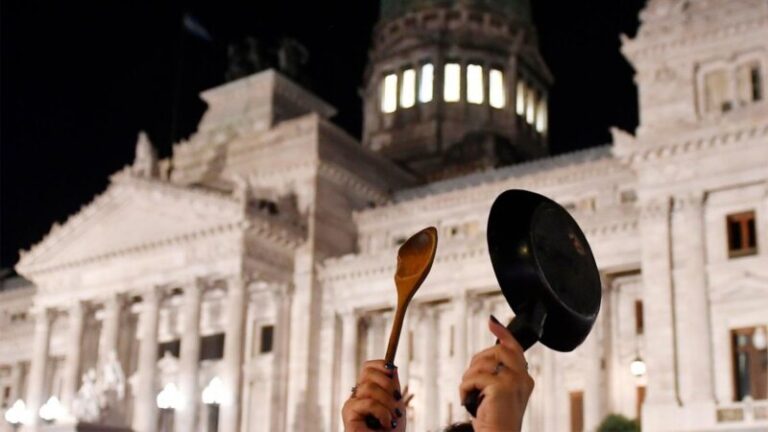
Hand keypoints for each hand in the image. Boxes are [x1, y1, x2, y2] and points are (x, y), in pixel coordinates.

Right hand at [342, 360, 406, 431]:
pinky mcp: (348, 413)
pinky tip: (385, 424)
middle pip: (368, 373)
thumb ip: (392, 386)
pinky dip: (382, 412)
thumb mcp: (396, 404)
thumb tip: (392, 367)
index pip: (368, 367)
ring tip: (391, 418)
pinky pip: (367, 402)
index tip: (392, 371)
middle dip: (388, 385)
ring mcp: (351, 403)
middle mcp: (357, 395)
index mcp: (367, 391)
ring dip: (387, 403)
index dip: (380, 365)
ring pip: (369, 387)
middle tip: (396, 401)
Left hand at [459, 316, 533, 431]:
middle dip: (478, 362)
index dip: (503, 333)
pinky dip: (465, 388)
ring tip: (472, 394)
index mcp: (524, 378)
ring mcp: (514, 382)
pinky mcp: (501, 388)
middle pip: (498, 350)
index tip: (492, 323)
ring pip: (482, 363)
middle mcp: (523, 378)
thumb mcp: (498, 392)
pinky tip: (469, 401)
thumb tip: (487, 354)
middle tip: (473, 381)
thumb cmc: (494, 419)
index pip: (515, 348)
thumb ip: (497, 372)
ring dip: (469, 378)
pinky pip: (474, 377)